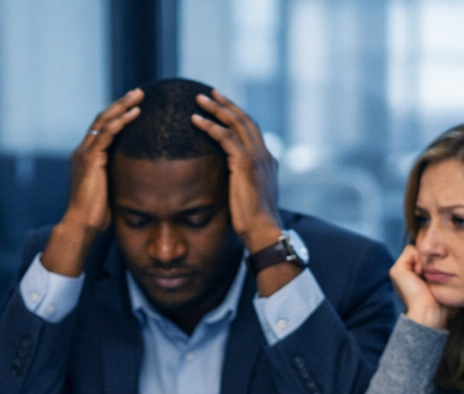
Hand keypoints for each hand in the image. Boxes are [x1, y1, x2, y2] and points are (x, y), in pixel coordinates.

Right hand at [41, 89, 142, 276]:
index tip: (134, 105)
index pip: (102, 129)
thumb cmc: (95, 217)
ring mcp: (84, 154)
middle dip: (121, 104)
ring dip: (123, 106)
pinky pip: (106, 133)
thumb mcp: (109, 193)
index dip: (117, 115)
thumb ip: (117, 181)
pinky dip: (121, 121)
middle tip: (139, 92)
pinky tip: (134, 113)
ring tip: (139, 95)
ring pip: (104, 121)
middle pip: (102, 119)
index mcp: (86, 158)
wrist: (80, 225)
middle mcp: (82, 152)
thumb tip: (136, 182)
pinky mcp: (90, 159)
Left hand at [192, 90, 282, 254]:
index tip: (224, 108)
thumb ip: (243, 185)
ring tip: (199, 100)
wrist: (264, 231)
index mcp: (268, 162)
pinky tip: (196, 120)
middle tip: (211, 93)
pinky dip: (210, 126)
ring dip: (216, 109)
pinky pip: (226, 137)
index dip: (238, 117)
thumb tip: (232, 185)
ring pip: (235, 123)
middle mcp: (265, 155)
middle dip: (227, 105)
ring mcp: (257, 158)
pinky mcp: (246, 164)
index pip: (252, 131)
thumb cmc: (254, 223)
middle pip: (245, 120)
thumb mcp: (249, 198)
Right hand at [391, 245, 446, 329]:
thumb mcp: (442, 285)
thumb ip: (441, 273)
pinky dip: (418, 258)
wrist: (429, 312)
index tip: (438, 274)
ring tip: (425, 274)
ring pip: (415, 250)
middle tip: (430, 274)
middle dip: (428, 258)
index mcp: (412, 280)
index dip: (433, 261)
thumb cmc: (439, 303)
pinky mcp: (396, 270)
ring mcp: (398, 272)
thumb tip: (447, 260)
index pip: (424, 258)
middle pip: (420, 252)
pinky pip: (410, 250)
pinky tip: (420, 272)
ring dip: (424, 259)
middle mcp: (404, 275)